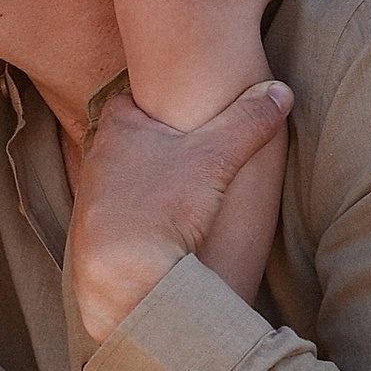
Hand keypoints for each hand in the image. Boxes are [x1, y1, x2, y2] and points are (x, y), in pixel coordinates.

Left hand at [69, 80, 292, 347]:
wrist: (124, 278)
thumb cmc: (163, 206)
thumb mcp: (216, 156)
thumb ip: (248, 122)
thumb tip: (280, 91)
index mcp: (117, 130)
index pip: (128, 101)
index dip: (150, 103)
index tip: (173, 108)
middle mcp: (96, 160)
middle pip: (124, 141)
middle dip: (149, 144)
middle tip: (181, 149)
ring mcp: (89, 201)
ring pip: (117, 181)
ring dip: (141, 185)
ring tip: (173, 193)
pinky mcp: (91, 238)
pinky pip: (115, 219)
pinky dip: (134, 221)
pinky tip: (157, 231)